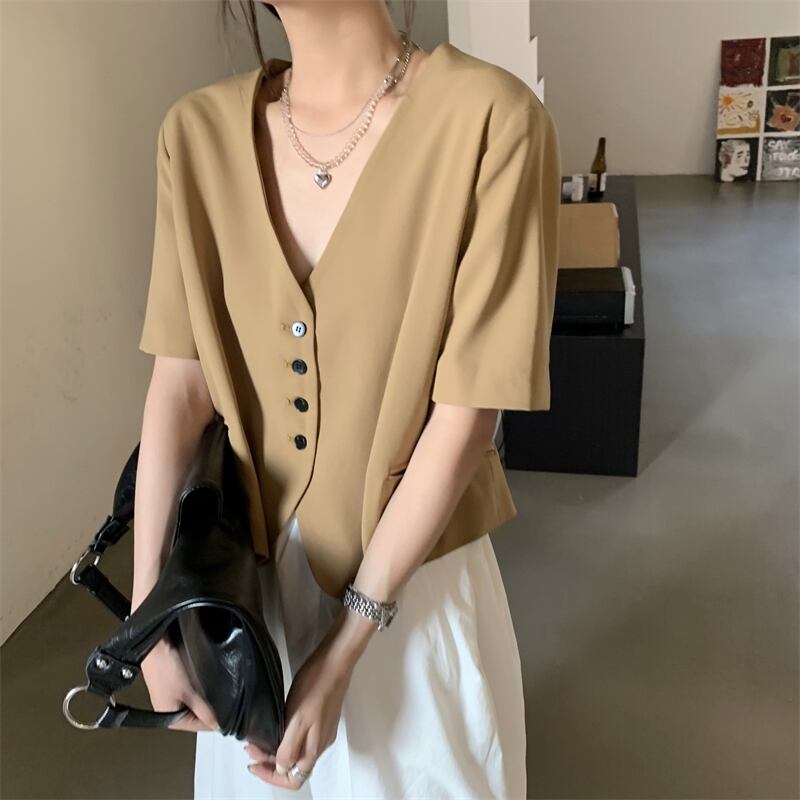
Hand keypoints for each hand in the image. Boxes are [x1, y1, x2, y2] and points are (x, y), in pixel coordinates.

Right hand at [140, 637, 218, 732]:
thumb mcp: (189, 692)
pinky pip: (189, 695)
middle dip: (209, 709)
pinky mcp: (172, 688)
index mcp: (171, 721)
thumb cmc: (166, 670)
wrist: (155, 648)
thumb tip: (216, 724)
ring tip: (215, 690)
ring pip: (194, 705)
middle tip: (224, 699)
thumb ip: (203, 710)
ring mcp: (170, 700)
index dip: (215, 720)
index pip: (199, 727)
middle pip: (196, 717)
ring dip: (204, 699)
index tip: (229, 713)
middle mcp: (169, 713)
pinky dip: (197, 691)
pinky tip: (204, 683)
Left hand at [244, 614, 356, 789]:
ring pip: (297, 751)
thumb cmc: (315, 686)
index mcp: (314, 748)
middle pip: (294, 767)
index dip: (271, 776)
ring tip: (258, 738)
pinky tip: (277, 725)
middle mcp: (320, 744)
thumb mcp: (298, 719)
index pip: (293, 779)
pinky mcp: (321, 716)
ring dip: (276, 750)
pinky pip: (301, 738)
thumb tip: (281, 769)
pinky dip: (285, 738)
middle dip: (269, 763)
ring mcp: (322, 730)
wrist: (335, 661)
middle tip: (250, 748)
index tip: (253, 763)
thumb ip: (289, 748)